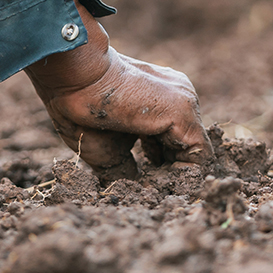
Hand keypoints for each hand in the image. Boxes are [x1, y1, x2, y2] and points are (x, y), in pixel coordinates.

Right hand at [25, 20, 211, 181]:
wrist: (74, 80)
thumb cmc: (81, 110)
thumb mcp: (109, 149)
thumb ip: (129, 169)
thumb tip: (138, 192)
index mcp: (160, 101)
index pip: (173, 141)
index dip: (159, 167)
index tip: (140, 182)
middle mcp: (178, 97)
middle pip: (186, 148)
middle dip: (167, 174)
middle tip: (146, 189)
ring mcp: (185, 101)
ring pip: (195, 153)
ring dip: (173, 178)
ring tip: (148, 187)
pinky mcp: (184, 111)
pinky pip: (198, 156)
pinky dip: (181, 176)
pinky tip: (155, 181)